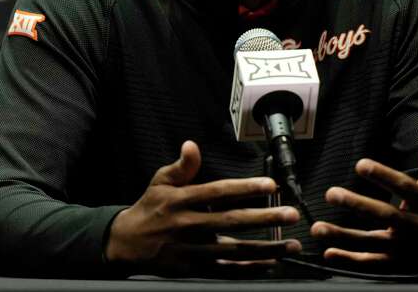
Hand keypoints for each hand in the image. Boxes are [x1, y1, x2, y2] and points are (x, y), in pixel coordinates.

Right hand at [105, 140, 300, 275]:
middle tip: (290, 214)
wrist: (126, 244)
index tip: (271, 186)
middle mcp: (189, 225)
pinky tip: (269, 264)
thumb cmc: (149, 210)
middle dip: (265, 218)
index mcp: (183, 200)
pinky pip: (226, 270)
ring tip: (290, 244)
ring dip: (265, 248)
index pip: (219, 192)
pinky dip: (248, 269)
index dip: (246, 189)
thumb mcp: (160, 183)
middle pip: (233, 222)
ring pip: (234, 250)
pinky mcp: (194, 268)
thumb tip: (191, 146)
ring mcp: (193, 249)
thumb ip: (180, 167)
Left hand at [311, 136, 417, 273]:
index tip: (360, 164)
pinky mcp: (395, 263)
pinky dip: (349, 261)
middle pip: (385, 216)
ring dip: (343, 236)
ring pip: (371, 242)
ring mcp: (404, 248)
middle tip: (331, 194)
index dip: (384, 176)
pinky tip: (328, 253)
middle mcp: (415, 227)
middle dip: (357, 205)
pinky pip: (371, 263)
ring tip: (317, 228)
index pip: (405, 188)